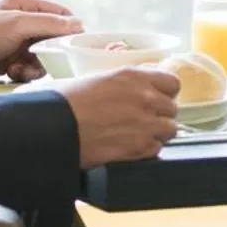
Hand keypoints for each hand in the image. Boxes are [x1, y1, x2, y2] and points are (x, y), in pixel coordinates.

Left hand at [0, 0, 82, 82]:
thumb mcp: (18, 24)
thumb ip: (49, 23)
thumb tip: (78, 24)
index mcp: (23, 4)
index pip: (58, 13)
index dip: (70, 27)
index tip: (76, 43)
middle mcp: (21, 21)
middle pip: (52, 38)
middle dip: (51, 52)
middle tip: (47, 60)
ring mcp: (15, 41)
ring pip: (43, 55)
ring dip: (37, 65)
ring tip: (22, 69)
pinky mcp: (9, 59)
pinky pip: (29, 66)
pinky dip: (25, 72)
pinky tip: (13, 72)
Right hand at [59, 67, 180, 167]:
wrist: (55, 128)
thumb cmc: (64, 101)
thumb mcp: (94, 78)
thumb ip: (119, 83)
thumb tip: (123, 88)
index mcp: (134, 76)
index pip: (172, 82)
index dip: (165, 91)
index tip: (157, 97)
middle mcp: (145, 98)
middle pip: (172, 108)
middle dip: (160, 114)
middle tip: (143, 118)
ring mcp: (145, 124)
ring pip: (170, 130)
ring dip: (157, 133)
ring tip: (139, 135)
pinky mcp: (139, 148)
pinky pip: (157, 149)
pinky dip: (147, 150)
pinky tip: (130, 147)